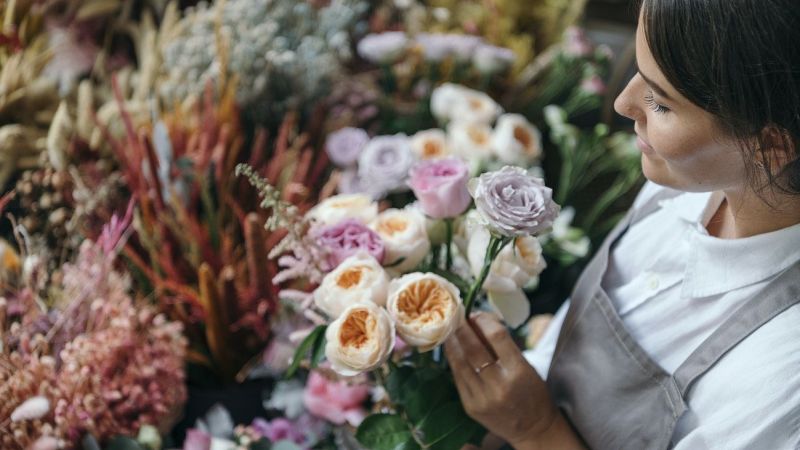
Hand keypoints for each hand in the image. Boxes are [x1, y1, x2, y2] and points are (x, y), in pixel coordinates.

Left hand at [445, 312, 583, 448]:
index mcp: (518, 371)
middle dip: (463, 329)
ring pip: (461, 363)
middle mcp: (499, 385)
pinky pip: (458, 378)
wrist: (533, 428)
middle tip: (456, 316)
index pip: (497, 337)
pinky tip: (451, 350)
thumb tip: (480, 321)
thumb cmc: (533, 393)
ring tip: (449, 330)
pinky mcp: (471, 407)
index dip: (483, 321)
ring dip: (453, 343)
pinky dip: (453, 361)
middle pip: (474, 349)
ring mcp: (483, 398)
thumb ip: (504, 345)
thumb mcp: (526, 366)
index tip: (476, 314)